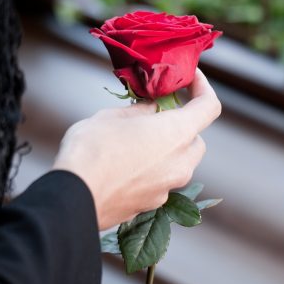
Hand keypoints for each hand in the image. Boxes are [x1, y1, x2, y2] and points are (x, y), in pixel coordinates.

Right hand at [53, 69, 221, 229]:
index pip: (209, 107)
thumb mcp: (113, 117)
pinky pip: (161, 182)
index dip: (203, 88)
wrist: (74, 198)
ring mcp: (168, 188)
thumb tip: (152, 110)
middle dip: (181, 126)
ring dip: (166, 150)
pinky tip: (125, 166)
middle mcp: (181, 163)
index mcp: (177, 133)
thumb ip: (141, 111)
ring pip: (179, 163)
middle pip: (196, 140)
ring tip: (135, 141)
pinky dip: (152, 170)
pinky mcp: (153, 205)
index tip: (191, 79)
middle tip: (156, 115)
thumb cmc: (92, 150)